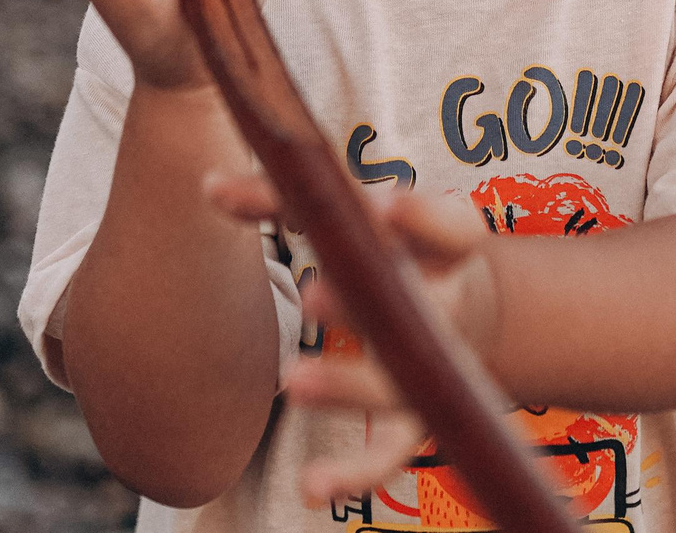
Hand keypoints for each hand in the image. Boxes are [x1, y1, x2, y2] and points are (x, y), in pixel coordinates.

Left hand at [205, 174, 502, 504]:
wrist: (468, 310)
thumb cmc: (398, 248)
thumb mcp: (363, 215)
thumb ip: (289, 198)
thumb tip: (207, 187)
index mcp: (444, 248)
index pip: (448, 228)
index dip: (423, 218)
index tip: (387, 205)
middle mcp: (447, 307)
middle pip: (415, 309)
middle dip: (362, 305)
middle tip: (314, 296)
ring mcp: (432, 368)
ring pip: (397, 385)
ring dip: (349, 385)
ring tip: (292, 381)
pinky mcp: (415, 420)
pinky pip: (388, 454)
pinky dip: (353, 474)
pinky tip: (311, 489)